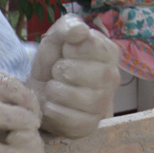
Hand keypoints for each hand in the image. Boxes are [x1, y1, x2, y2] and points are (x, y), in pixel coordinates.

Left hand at [28, 14, 120, 137]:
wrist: (41, 92)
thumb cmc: (53, 63)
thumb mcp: (56, 38)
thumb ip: (67, 27)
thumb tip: (79, 31)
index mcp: (109, 53)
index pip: (89, 46)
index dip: (68, 49)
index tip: (65, 53)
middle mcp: (112, 79)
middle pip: (80, 72)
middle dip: (60, 70)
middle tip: (57, 73)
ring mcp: (102, 105)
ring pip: (74, 97)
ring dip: (54, 90)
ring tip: (53, 88)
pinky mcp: (89, 125)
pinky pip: (68, 119)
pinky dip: (52, 110)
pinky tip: (53, 105)